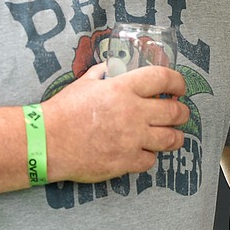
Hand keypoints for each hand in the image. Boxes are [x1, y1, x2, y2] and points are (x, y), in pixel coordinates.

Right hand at [44, 62, 188, 182]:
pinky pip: (151, 160)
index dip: (178, 82)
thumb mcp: (84, 83)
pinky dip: (150, 155)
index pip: (164, 78)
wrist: (47, 142)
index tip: (179, 87)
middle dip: (182, 112)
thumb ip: (102, 74)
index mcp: (123, 88)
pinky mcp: (126, 161)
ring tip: (173, 135)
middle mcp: (133, 112)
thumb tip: (111, 68)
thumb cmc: (63, 111)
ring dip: (175, 136)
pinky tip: (144, 151)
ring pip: (171, 139)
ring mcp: (132, 139)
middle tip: (180, 113)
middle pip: (175, 112)